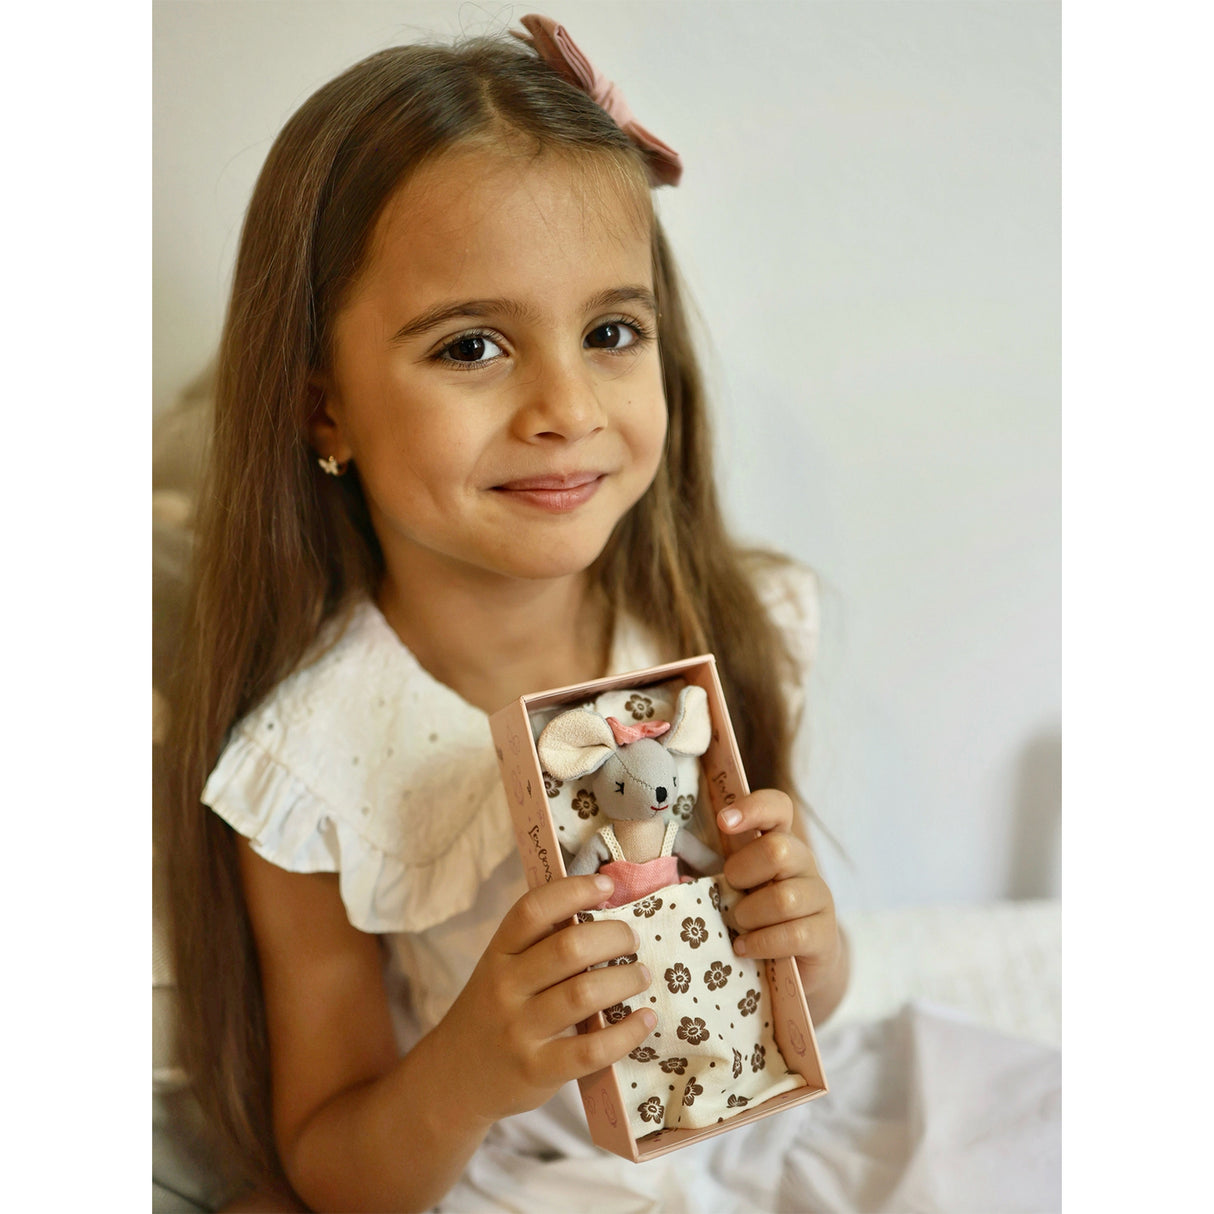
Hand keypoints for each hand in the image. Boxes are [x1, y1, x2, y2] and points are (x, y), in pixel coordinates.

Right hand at [438, 874, 655, 1124]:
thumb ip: (539, 946)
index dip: (572, 891)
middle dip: (613, 937)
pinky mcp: (537, 1070)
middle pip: (568, 949)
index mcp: (498, 954)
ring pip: (583, 995)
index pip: (532, 911)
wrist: (455, 1081)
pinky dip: (626, 1033)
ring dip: (624, 979)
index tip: (606, 886)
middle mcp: (505, 987)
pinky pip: (591, 1050)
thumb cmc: (493, 1013)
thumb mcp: (501, 971)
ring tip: (641, 975)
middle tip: (632, 940)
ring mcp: (519, 1031)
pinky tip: (645, 1019)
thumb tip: (602, 911)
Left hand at [716, 790, 841, 1004]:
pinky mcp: (825, 933)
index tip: (722, 822)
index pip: (778, 807)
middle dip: (742, 873)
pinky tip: (745, 947)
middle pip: (778, 851)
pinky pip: (793, 935)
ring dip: (750, 915)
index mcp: (780, 841)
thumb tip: (674, 863)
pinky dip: (761, 943)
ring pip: (784, 898)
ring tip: (739, 924)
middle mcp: (804, 862)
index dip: (753, 808)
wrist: (795, 964)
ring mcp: (819, 897)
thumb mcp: (737, 885)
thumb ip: (719, 868)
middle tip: (731, 890)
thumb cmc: (755, 915)